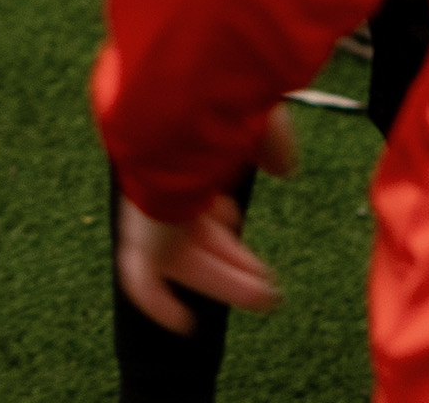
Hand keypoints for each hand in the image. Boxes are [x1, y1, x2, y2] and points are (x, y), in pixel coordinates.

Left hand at [116, 113, 294, 331]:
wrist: (177, 111)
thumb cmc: (217, 104)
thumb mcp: (254, 118)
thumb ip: (270, 141)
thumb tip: (285, 167)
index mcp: (180, 149)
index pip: (194, 188)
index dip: (216, 210)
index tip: (231, 219)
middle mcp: (159, 182)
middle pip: (193, 230)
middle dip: (231, 254)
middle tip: (265, 278)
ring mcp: (149, 211)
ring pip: (183, 259)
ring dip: (223, 280)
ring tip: (265, 297)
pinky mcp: (144, 237)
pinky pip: (143, 281)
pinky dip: (160, 304)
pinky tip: (183, 323)